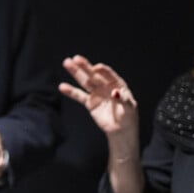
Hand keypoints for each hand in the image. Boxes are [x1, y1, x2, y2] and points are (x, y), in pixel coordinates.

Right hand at [59, 55, 144, 192]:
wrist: (121, 134)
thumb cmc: (129, 119)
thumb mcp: (130, 109)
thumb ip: (123, 100)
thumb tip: (115, 92)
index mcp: (118, 85)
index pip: (109, 74)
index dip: (102, 70)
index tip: (96, 68)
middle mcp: (106, 87)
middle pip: (94, 75)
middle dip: (85, 66)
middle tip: (75, 58)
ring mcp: (97, 94)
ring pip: (85, 81)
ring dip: (76, 73)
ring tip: (67, 63)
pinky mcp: (90, 103)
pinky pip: (79, 96)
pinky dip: (71, 91)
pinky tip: (62, 86)